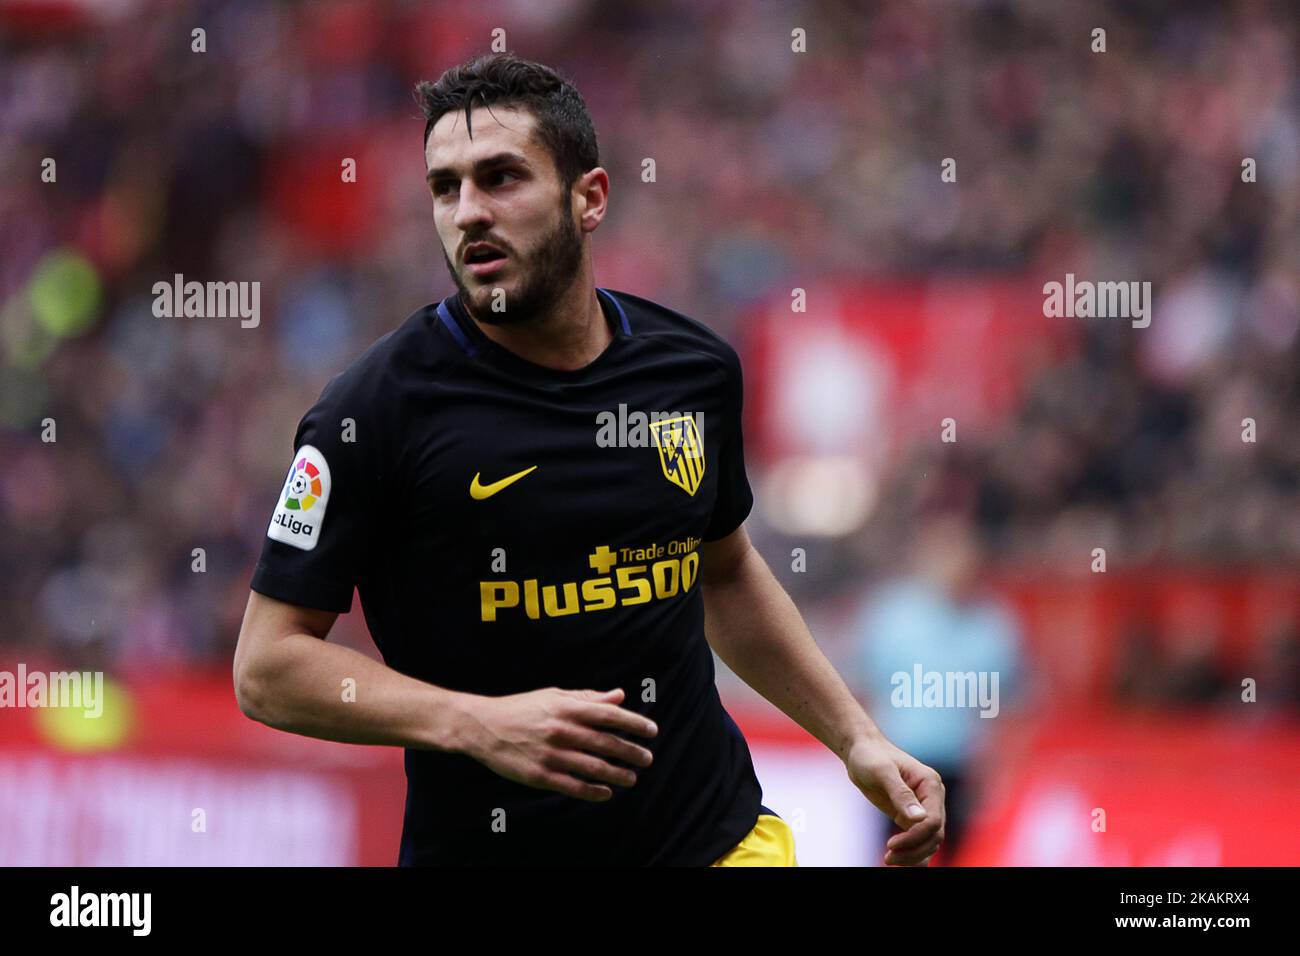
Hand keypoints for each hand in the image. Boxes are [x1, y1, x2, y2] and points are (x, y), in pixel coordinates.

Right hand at [459, 686, 656, 801]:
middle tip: (647, 759)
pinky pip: (574, 787)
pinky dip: (594, 792)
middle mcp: (562, 730)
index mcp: (567, 708)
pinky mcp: (540, 775)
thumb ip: (587, 697)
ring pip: (595, 768)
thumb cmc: (522, 708)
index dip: (635, 723)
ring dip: (618, 774)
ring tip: (632, 778)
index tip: (652, 731)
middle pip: (607, 743)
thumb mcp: (554, 695)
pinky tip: (606, 792)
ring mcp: (551, 754)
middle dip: (632, 752)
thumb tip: (619, 696)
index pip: (610, 716)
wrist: (482, 726)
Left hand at [845, 735, 945, 865]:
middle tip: (888, 857)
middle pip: (934, 835)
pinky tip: (903, 862)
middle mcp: (932, 797)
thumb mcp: (882, 772)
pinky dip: (915, 853)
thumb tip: (920, 818)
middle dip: (914, 850)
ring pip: (929, 841)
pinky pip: (919, 839)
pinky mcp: (911, 816)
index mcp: (930, 784)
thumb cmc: (870, 756)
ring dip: (913, 855)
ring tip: (889, 859)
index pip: (933, 821)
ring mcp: (923, 808)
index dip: (915, 837)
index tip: (891, 845)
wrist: (860, 752)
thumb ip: (901, 794)